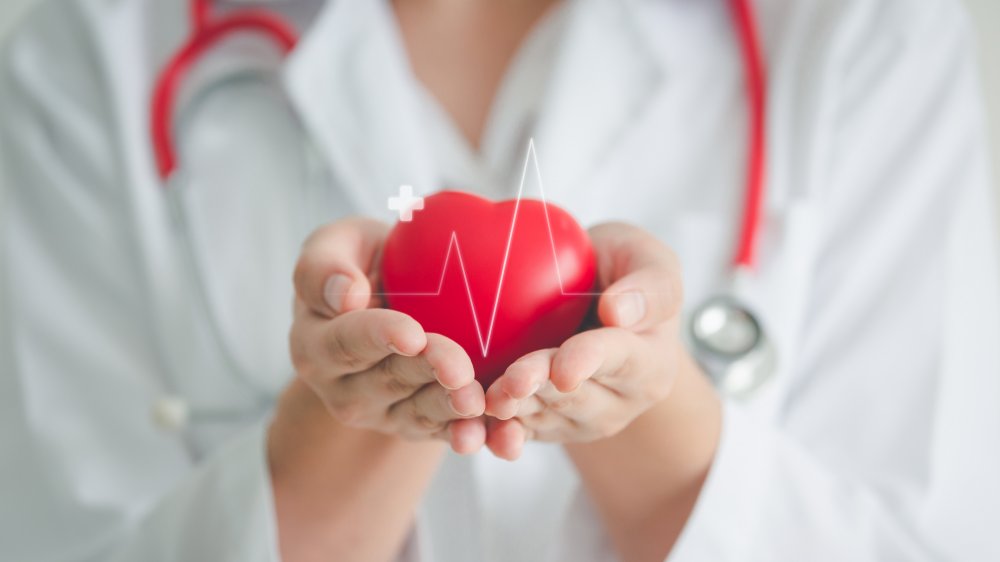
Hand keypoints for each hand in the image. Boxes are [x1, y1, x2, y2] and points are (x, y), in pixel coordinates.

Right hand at [288, 218, 486, 453]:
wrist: (394, 295)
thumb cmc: (364, 262)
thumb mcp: (336, 245)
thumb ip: (323, 267)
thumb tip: (345, 295)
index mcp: (316, 345)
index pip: (346, 342)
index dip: (379, 338)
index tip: (412, 333)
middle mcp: (345, 389)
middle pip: (389, 380)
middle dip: (427, 374)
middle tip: (459, 367)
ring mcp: (385, 413)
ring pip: (420, 413)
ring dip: (450, 411)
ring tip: (477, 402)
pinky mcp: (422, 425)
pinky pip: (449, 433)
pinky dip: (476, 435)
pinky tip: (502, 435)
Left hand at [483, 222, 682, 458]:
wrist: (593, 298)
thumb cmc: (623, 270)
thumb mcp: (648, 259)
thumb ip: (650, 284)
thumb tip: (619, 311)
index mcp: (650, 362)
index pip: (620, 359)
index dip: (588, 362)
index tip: (564, 370)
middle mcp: (620, 401)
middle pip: (574, 395)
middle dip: (539, 388)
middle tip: (510, 384)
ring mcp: (581, 420)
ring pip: (542, 416)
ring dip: (513, 412)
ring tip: (484, 404)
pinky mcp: (546, 426)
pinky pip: (519, 432)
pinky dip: (495, 434)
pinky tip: (470, 435)